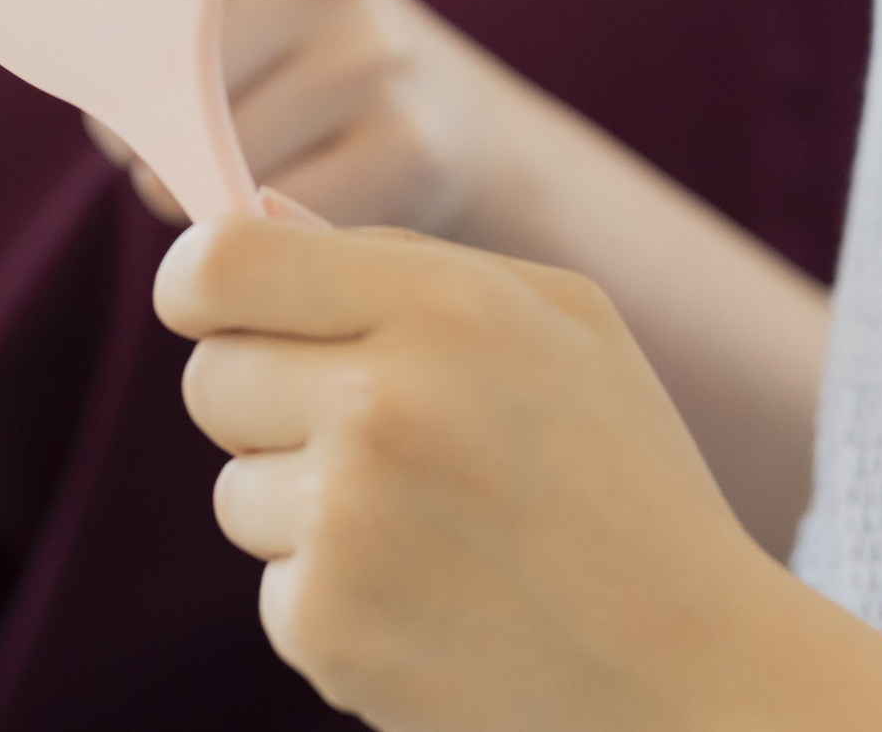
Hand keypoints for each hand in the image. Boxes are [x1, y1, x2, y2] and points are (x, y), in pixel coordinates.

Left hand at [89, 0, 505, 235]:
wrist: (448, 112)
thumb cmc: (282, 63)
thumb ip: (145, 23)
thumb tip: (108, 118)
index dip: (116, 52)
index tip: (121, 81)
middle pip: (181, 79)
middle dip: (148, 132)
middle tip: (163, 146)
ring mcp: (377, 53)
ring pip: (226, 150)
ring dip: (193, 184)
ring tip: (219, 170)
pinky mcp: (411, 145)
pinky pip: (277, 210)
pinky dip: (255, 226)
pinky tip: (271, 204)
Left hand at [157, 215, 881, 731]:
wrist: (682, 665)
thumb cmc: (624, 476)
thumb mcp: (563, 320)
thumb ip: (407, 255)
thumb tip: (259, 216)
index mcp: (447, 306)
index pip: (225, 261)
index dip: (199, 278)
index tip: (213, 303)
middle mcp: (382, 403)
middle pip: (211, 376)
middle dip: (264, 396)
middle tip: (364, 431)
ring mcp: (345, 522)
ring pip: (235, 488)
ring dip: (301, 504)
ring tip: (424, 527)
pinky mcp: (324, 625)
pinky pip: (273, 583)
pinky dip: (333, 593)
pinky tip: (430, 598)